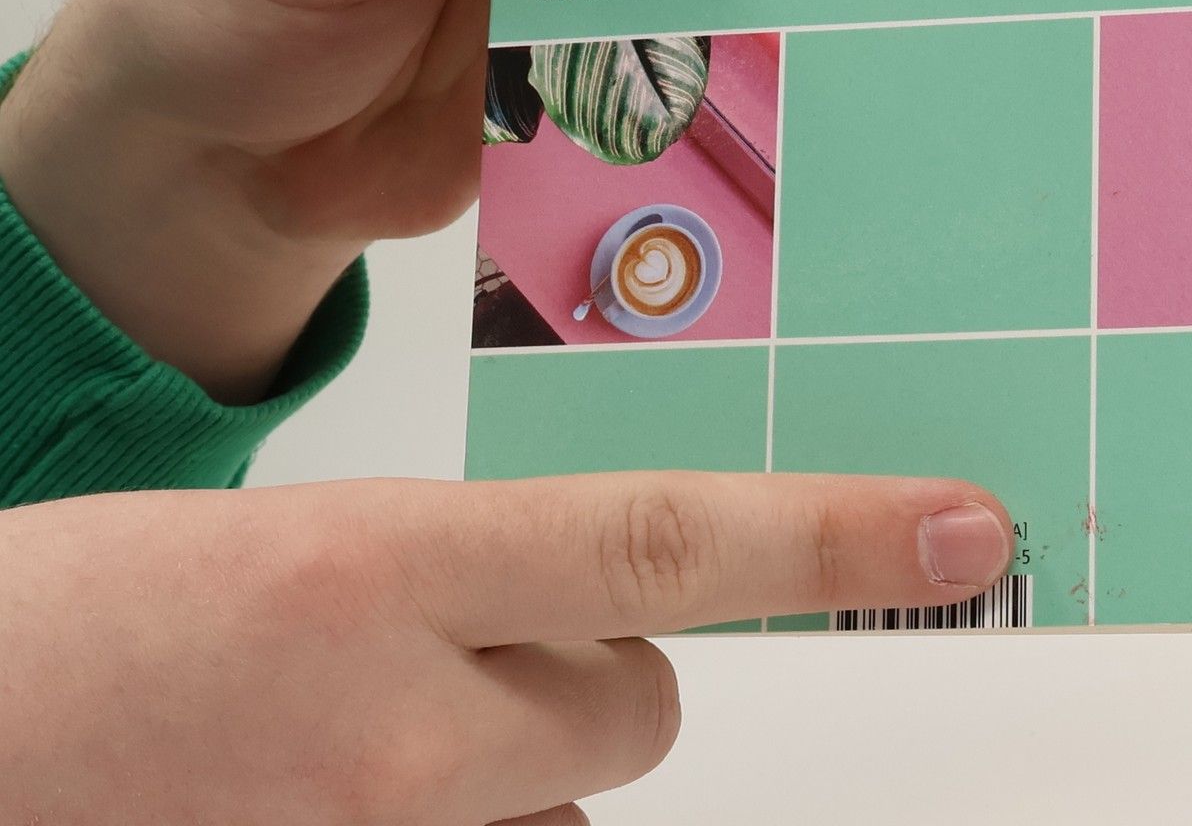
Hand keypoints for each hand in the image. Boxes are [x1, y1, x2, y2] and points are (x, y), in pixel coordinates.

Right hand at [0, 467, 1013, 822]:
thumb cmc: (85, 625)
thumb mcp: (303, 546)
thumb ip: (462, 579)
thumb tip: (591, 617)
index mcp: (381, 566)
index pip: (661, 537)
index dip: (831, 535)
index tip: (966, 529)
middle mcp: (398, 725)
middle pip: (641, 701)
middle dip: (594, 670)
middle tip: (464, 646)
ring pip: (567, 810)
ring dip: (517, 773)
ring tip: (363, 736)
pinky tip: (346, 793)